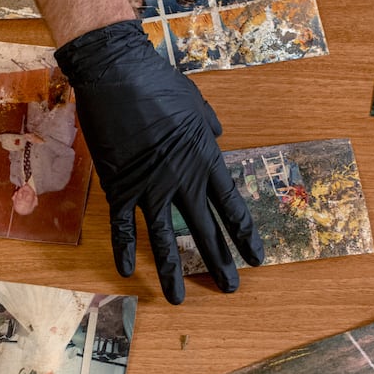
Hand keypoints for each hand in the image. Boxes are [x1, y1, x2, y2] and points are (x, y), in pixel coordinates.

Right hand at [55, 21, 263, 303]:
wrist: (117, 75)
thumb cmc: (158, 82)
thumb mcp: (196, 101)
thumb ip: (209, 125)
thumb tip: (217, 133)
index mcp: (205, 158)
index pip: (231, 206)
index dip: (244, 234)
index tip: (256, 257)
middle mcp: (181, 178)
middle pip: (203, 229)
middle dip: (219, 261)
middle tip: (230, 288)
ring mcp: (149, 185)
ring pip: (163, 238)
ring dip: (171, 270)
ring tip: (178, 299)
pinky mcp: (119, 185)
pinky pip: (121, 226)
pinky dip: (124, 250)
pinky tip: (130, 272)